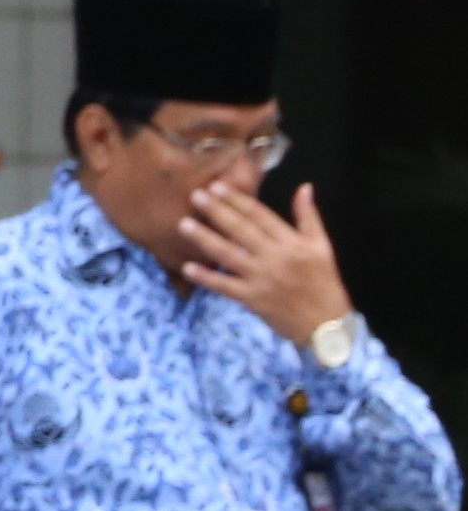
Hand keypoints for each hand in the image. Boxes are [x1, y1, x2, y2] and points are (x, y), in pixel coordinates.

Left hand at [182, 182, 353, 350]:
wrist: (327, 324)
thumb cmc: (324, 282)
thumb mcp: (322, 246)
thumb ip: (309, 216)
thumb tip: (304, 187)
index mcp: (293, 242)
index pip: (260, 215)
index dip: (237, 200)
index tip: (217, 186)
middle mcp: (276, 257)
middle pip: (241, 230)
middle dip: (217, 212)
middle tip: (194, 195)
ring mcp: (262, 278)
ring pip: (229, 254)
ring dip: (204, 239)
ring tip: (183, 224)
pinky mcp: (253, 299)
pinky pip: (225, 286)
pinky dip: (206, 277)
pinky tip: (187, 267)